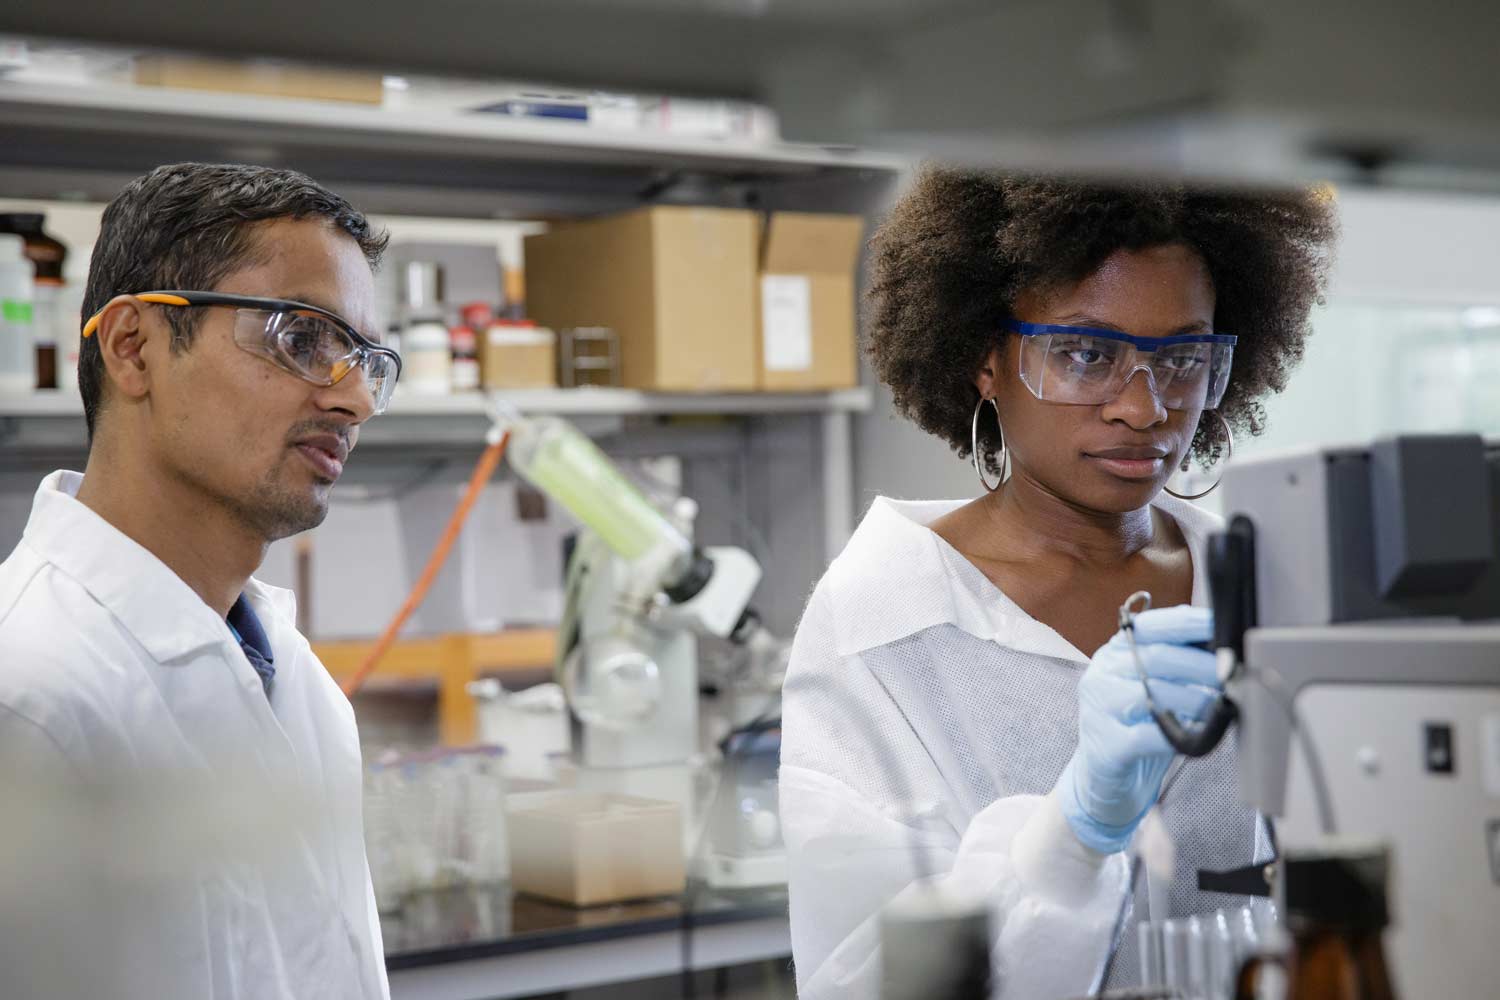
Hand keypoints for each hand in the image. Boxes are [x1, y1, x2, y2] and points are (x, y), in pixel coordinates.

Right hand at [1055, 604, 1219, 853]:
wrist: (1104, 774)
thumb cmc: (1137, 723)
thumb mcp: (1150, 685)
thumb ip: (1175, 662)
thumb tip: (1219, 643)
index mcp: (1113, 653)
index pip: (1148, 626)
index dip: (1185, 623)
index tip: (1218, 625)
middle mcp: (1100, 675)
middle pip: (1156, 659)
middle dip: (1202, 665)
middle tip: (1232, 674)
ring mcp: (1098, 710)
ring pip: (1154, 697)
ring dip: (1197, 702)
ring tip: (1222, 707)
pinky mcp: (1107, 746)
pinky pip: (1151, 736)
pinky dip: (1179, 736)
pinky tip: (1197, 737)